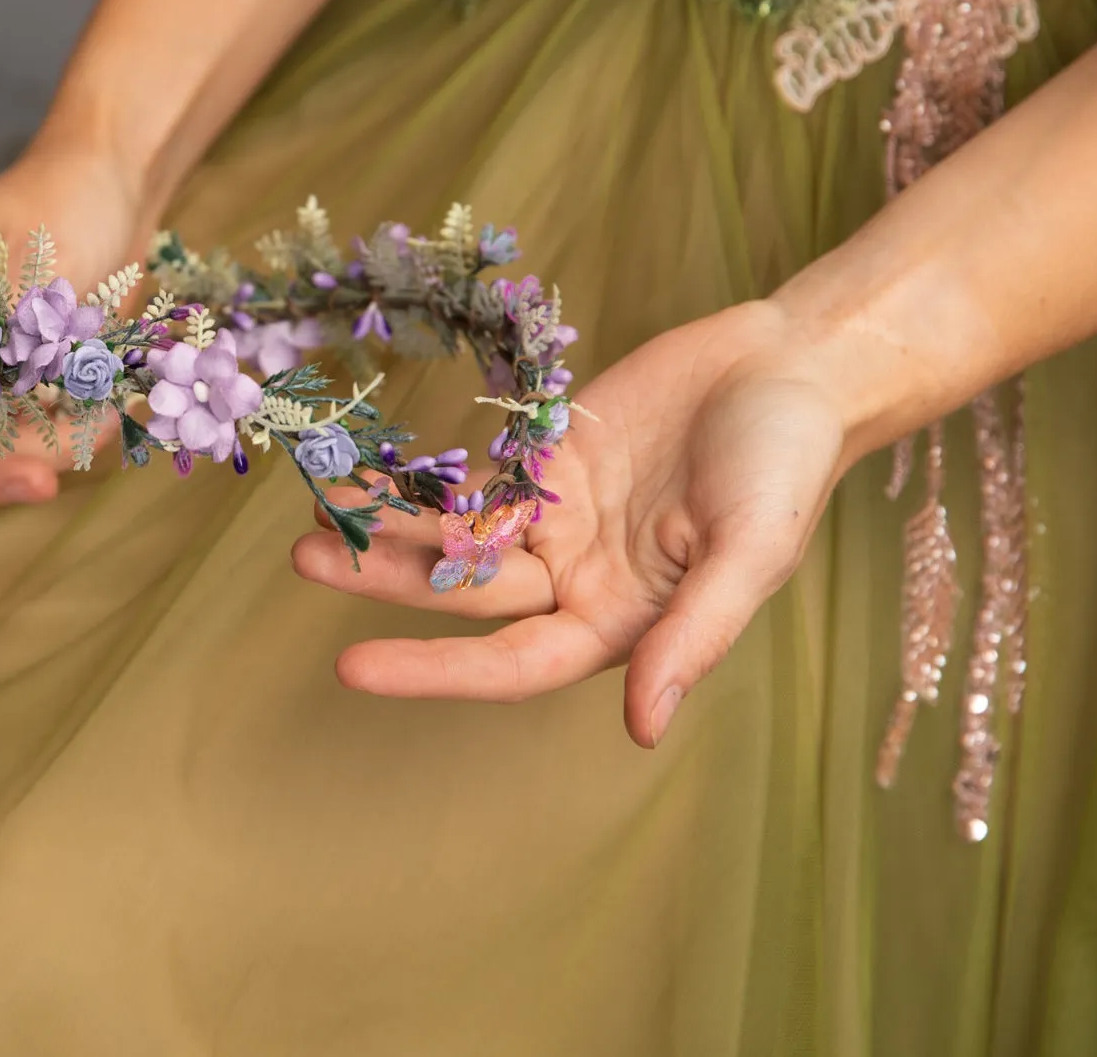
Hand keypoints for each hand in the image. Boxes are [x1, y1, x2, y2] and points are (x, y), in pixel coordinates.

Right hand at [0, 148, 155, 504]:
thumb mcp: (38, 259)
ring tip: (98, 423)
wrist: (112, 187)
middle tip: (43, 482)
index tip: (0, 465)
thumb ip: (11, 331)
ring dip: (32, 453)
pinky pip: (14, 435)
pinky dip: (57, 438)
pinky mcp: (2, 381)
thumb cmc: (67, 201)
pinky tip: (102, 413)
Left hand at [291, 300, 851, 746]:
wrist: (792, 366)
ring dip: (385, 526)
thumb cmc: (786, 467)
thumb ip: (693, 637)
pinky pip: (470, 477)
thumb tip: (643, 729)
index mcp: (622, 624)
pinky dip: (416, 477)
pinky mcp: (545, 458)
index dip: (432, 669)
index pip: (511, 664)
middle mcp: (576, 581)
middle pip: (465, 594)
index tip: (350, 667)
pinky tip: (357, 470)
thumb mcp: (750, 554)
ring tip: (313, 509)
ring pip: (455, 535)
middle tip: (304, 558)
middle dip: (384, 578)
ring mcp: (556, 518)